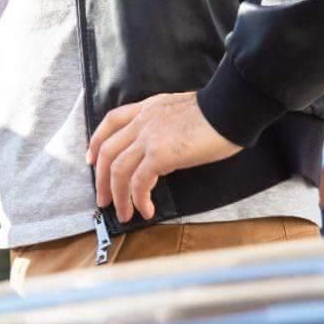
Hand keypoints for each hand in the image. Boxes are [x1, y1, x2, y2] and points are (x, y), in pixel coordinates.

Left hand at [87, 91, 241, 221]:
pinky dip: (138, 199)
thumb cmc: (218, 113)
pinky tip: (146, 210)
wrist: (232, 109)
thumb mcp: (180, 112)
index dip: (96, 142)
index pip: (110, 122)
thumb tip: (161, 152)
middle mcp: (142, 121)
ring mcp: (148, 137)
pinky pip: (139, 181)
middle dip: (101, 179)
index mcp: (146, 108)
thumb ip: (164, 127)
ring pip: (118, 170)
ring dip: (118, 196)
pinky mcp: (160, 154)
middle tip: (104, 200)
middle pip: (107, 151)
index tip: (91, 160)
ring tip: (124, 214)